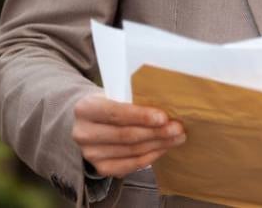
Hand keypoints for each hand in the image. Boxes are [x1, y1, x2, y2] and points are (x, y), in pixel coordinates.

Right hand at [72, 94, 186, 177]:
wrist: (88, 121)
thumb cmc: (108, 103)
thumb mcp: (113, 94)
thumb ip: (132, 100)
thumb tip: (166, 107)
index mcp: (85, 109)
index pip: (116, 114)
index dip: (141, 116)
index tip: (163, 117)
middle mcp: (83, 134)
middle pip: (126, 135)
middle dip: (156, 132)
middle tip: (178, 128)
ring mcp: (91, 154)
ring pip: (132, 151)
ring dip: (158, 144)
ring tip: (176, 137)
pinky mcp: (101, 168)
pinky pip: (131, 165)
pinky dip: (150, 157)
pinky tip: (163, 148)